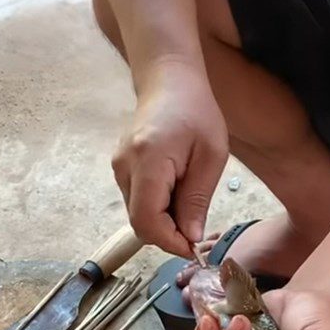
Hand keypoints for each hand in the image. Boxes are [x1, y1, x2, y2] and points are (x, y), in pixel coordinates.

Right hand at [112, 60, 227, 257]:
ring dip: (164, 223)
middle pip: (140, 223)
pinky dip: (158, 210)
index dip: (170, 242)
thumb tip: (191, 237)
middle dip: (169, 236)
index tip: (194, 248)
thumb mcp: (210, 156)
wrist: (168, 81)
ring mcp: (119, 168)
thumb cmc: (196, 112)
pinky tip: (177, 195)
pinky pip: (138, 202)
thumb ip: (197, 199)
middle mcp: (125, 167)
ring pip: (138, 216)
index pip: (148, 221)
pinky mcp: (121, 169)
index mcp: (148, 161)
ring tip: (189, 205)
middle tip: (196, 231)